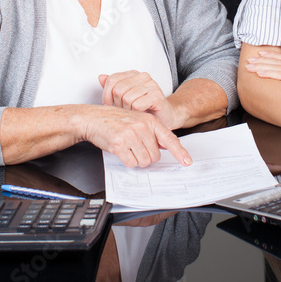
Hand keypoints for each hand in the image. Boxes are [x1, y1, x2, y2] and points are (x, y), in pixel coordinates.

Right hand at [77, 105, 191, 167]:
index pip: (169, 138)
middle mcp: (142, 127)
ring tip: (127, 148)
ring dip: (136, 159)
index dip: (180, 152)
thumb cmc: (113, 120)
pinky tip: (121, 151)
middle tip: (135, 148)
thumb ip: (152, 133)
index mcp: (149, 121)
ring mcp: (131, 135)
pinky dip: (127, 161)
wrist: (93, 118)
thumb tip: (165, 145)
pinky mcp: (120, 144)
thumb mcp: (137, 121)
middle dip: (146, 156)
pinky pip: (131, 163)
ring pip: (144, 161)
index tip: (187, 162)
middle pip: (155, 156)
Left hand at [99, 71, 184, 128]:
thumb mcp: (125, 97)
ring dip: (128, 111)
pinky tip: (142, 115)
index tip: (110, 105)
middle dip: (118, 105)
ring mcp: (151, 85)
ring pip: (127, 99)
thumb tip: (101, 77)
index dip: (107, 95)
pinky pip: (137, 105)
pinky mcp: (157, 96)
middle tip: (126, 111)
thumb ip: (113, 87)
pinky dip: (136, 114)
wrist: (166, 116)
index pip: (112, 80)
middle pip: (118, 90)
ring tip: (135, 113)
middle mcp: (143, 76)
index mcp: (133, 74)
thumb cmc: (145, 108)